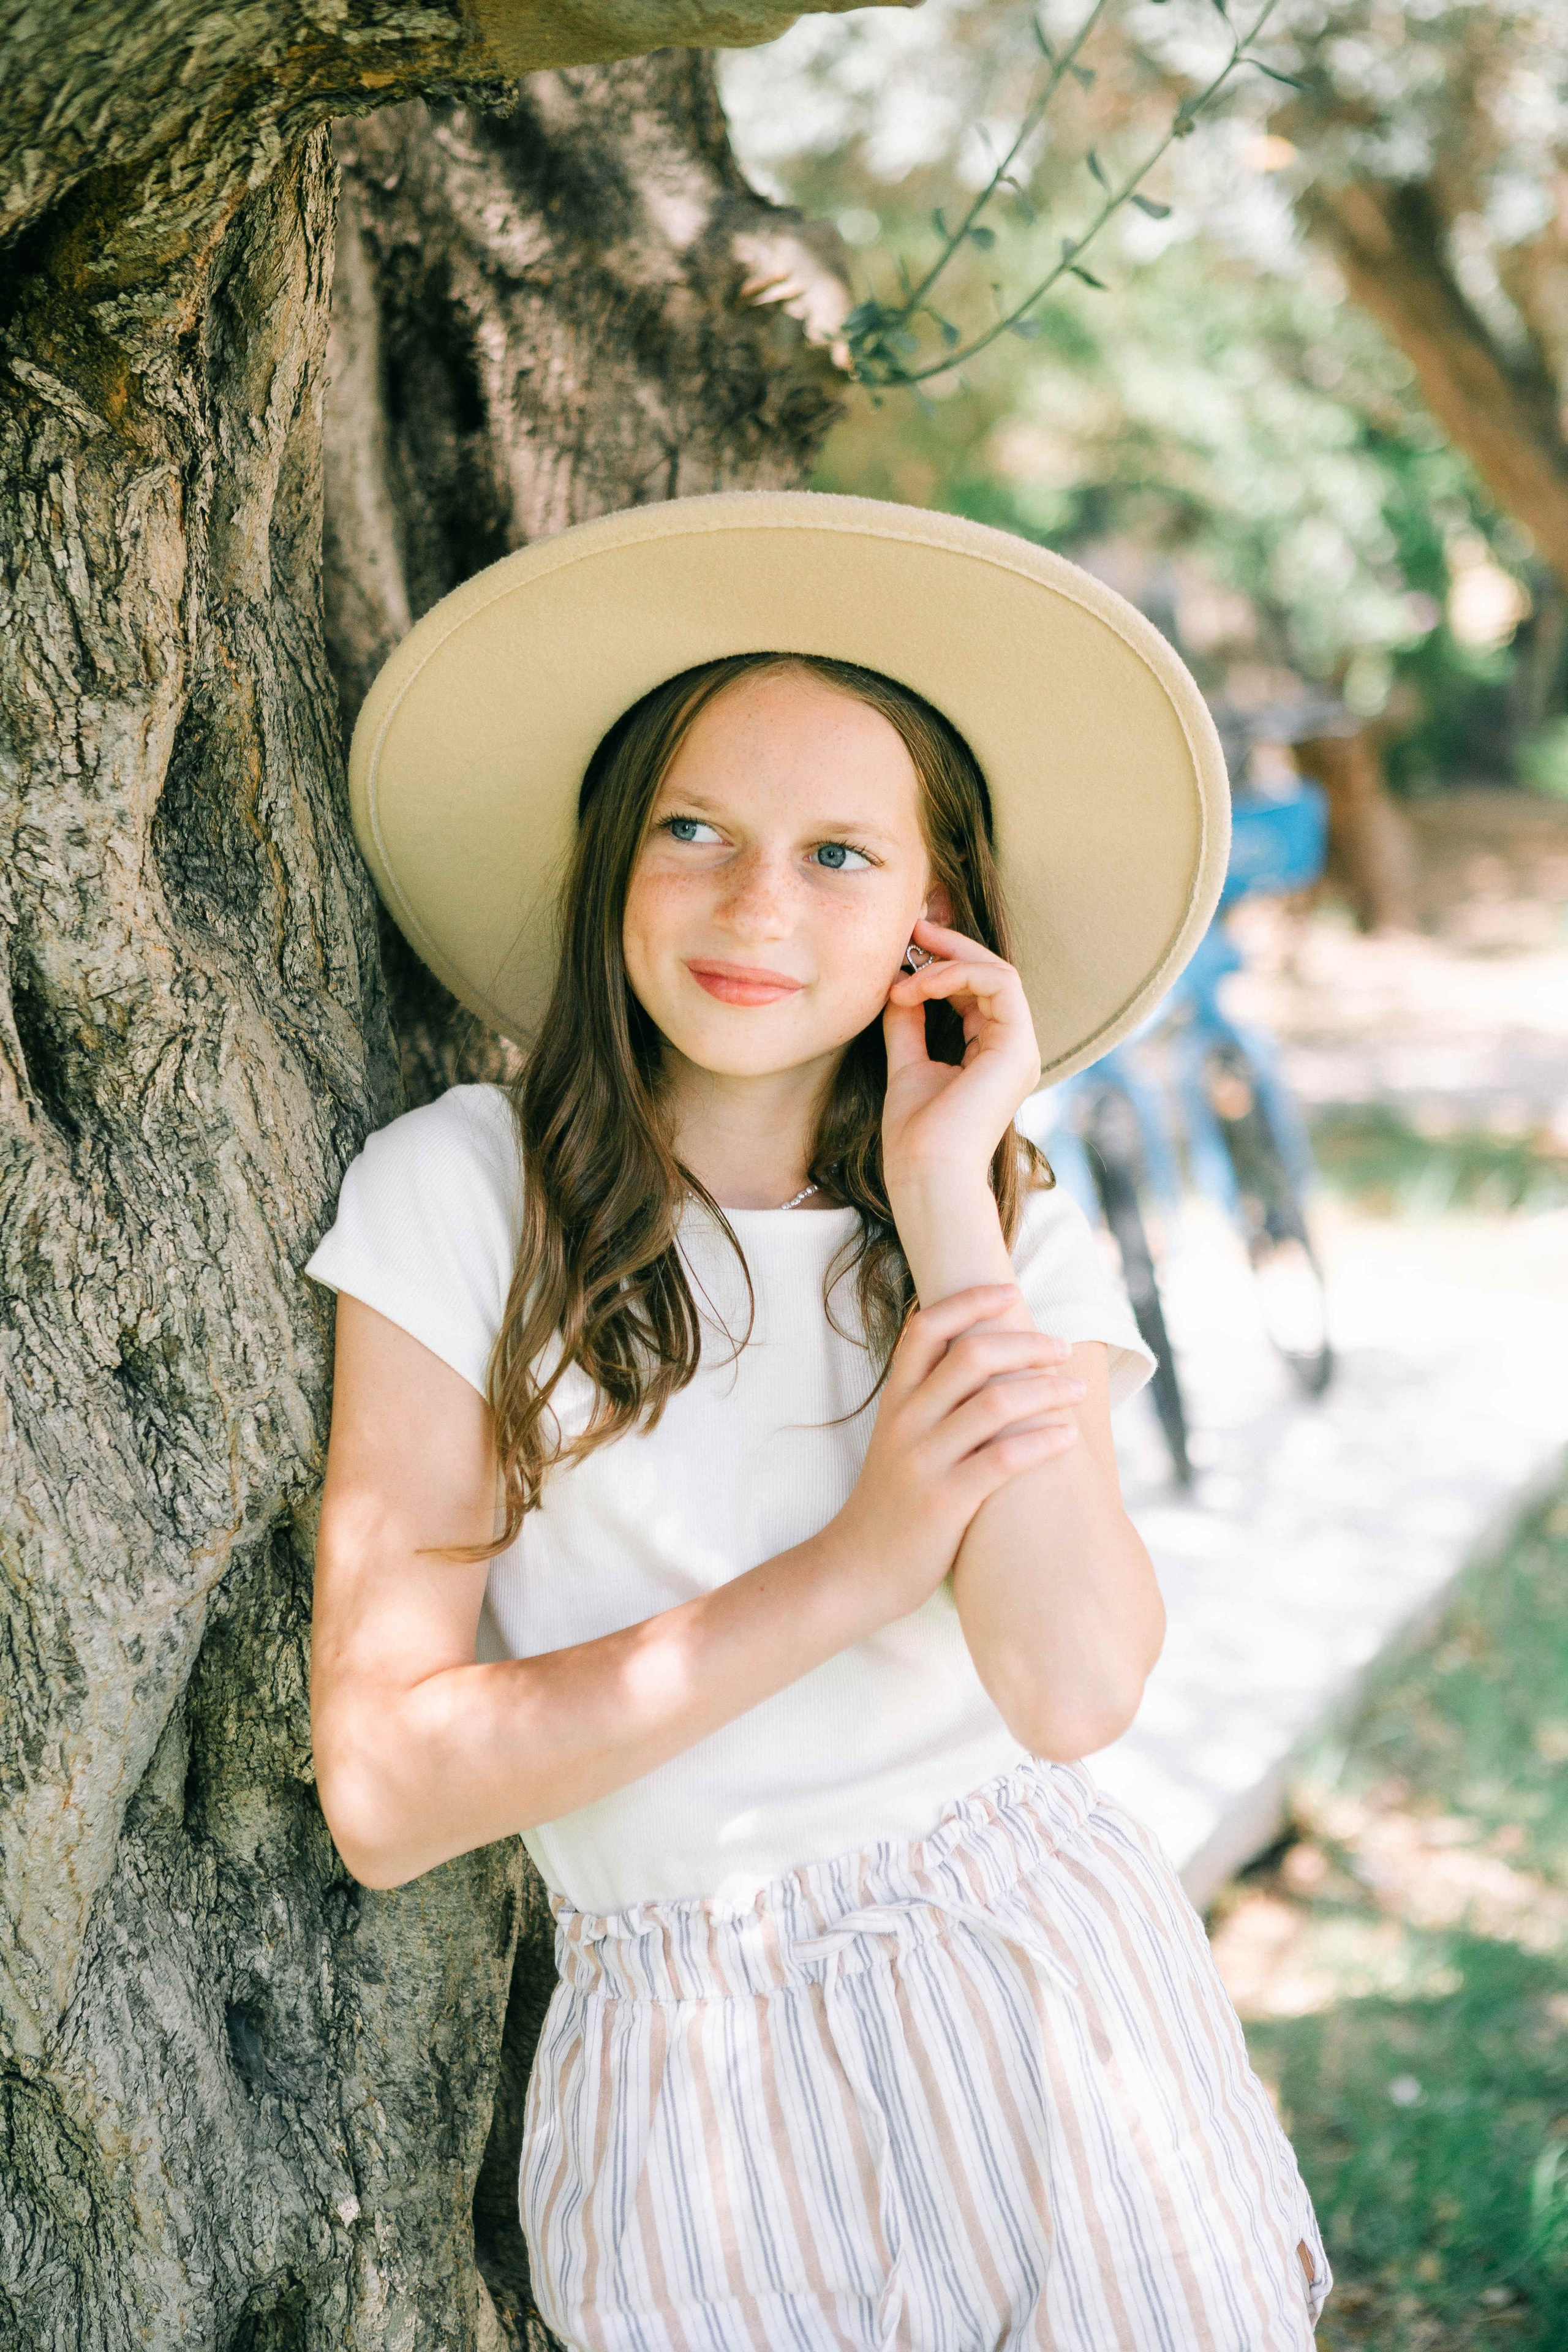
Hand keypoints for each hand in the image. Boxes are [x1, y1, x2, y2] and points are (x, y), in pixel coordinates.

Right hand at [823, 1284, 1083, 1622]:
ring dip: (1047, 1389)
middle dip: (1026, 1344)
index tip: (1010, 1291)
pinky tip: (1067, 1437)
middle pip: (970, 1355)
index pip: (924, 1328)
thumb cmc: (893, 1502)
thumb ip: (934, 1402)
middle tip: (1061, 1348)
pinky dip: (1042, 1441)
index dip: (968, 1301)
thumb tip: (992, 1362)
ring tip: (1077, 1391)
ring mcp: (923, 1461)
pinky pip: (1002, 1460)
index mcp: (895, 1401)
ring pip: (994, 1403)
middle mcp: (905, 1422)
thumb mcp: (900, 1440)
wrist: (856, 1570)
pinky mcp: (943, 1503)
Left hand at [881, 917, 1041, 1197]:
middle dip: (950, 947)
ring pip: (998, 972)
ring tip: (905, 970)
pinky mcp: (1017, 1047)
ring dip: (947, 962)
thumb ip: (909, 1024)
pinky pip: (998, 983)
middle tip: (911, 929)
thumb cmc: (915, 1137)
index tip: (902, 951)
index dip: (942, 964)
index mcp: (991, 1055)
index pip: (976, 992)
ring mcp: (1020, 1048)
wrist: (925, 1174)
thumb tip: (898, 984)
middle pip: (992, 975)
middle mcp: (1012, 1049)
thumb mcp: (906, 1064)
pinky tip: (916, 987)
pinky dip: (955, 974)